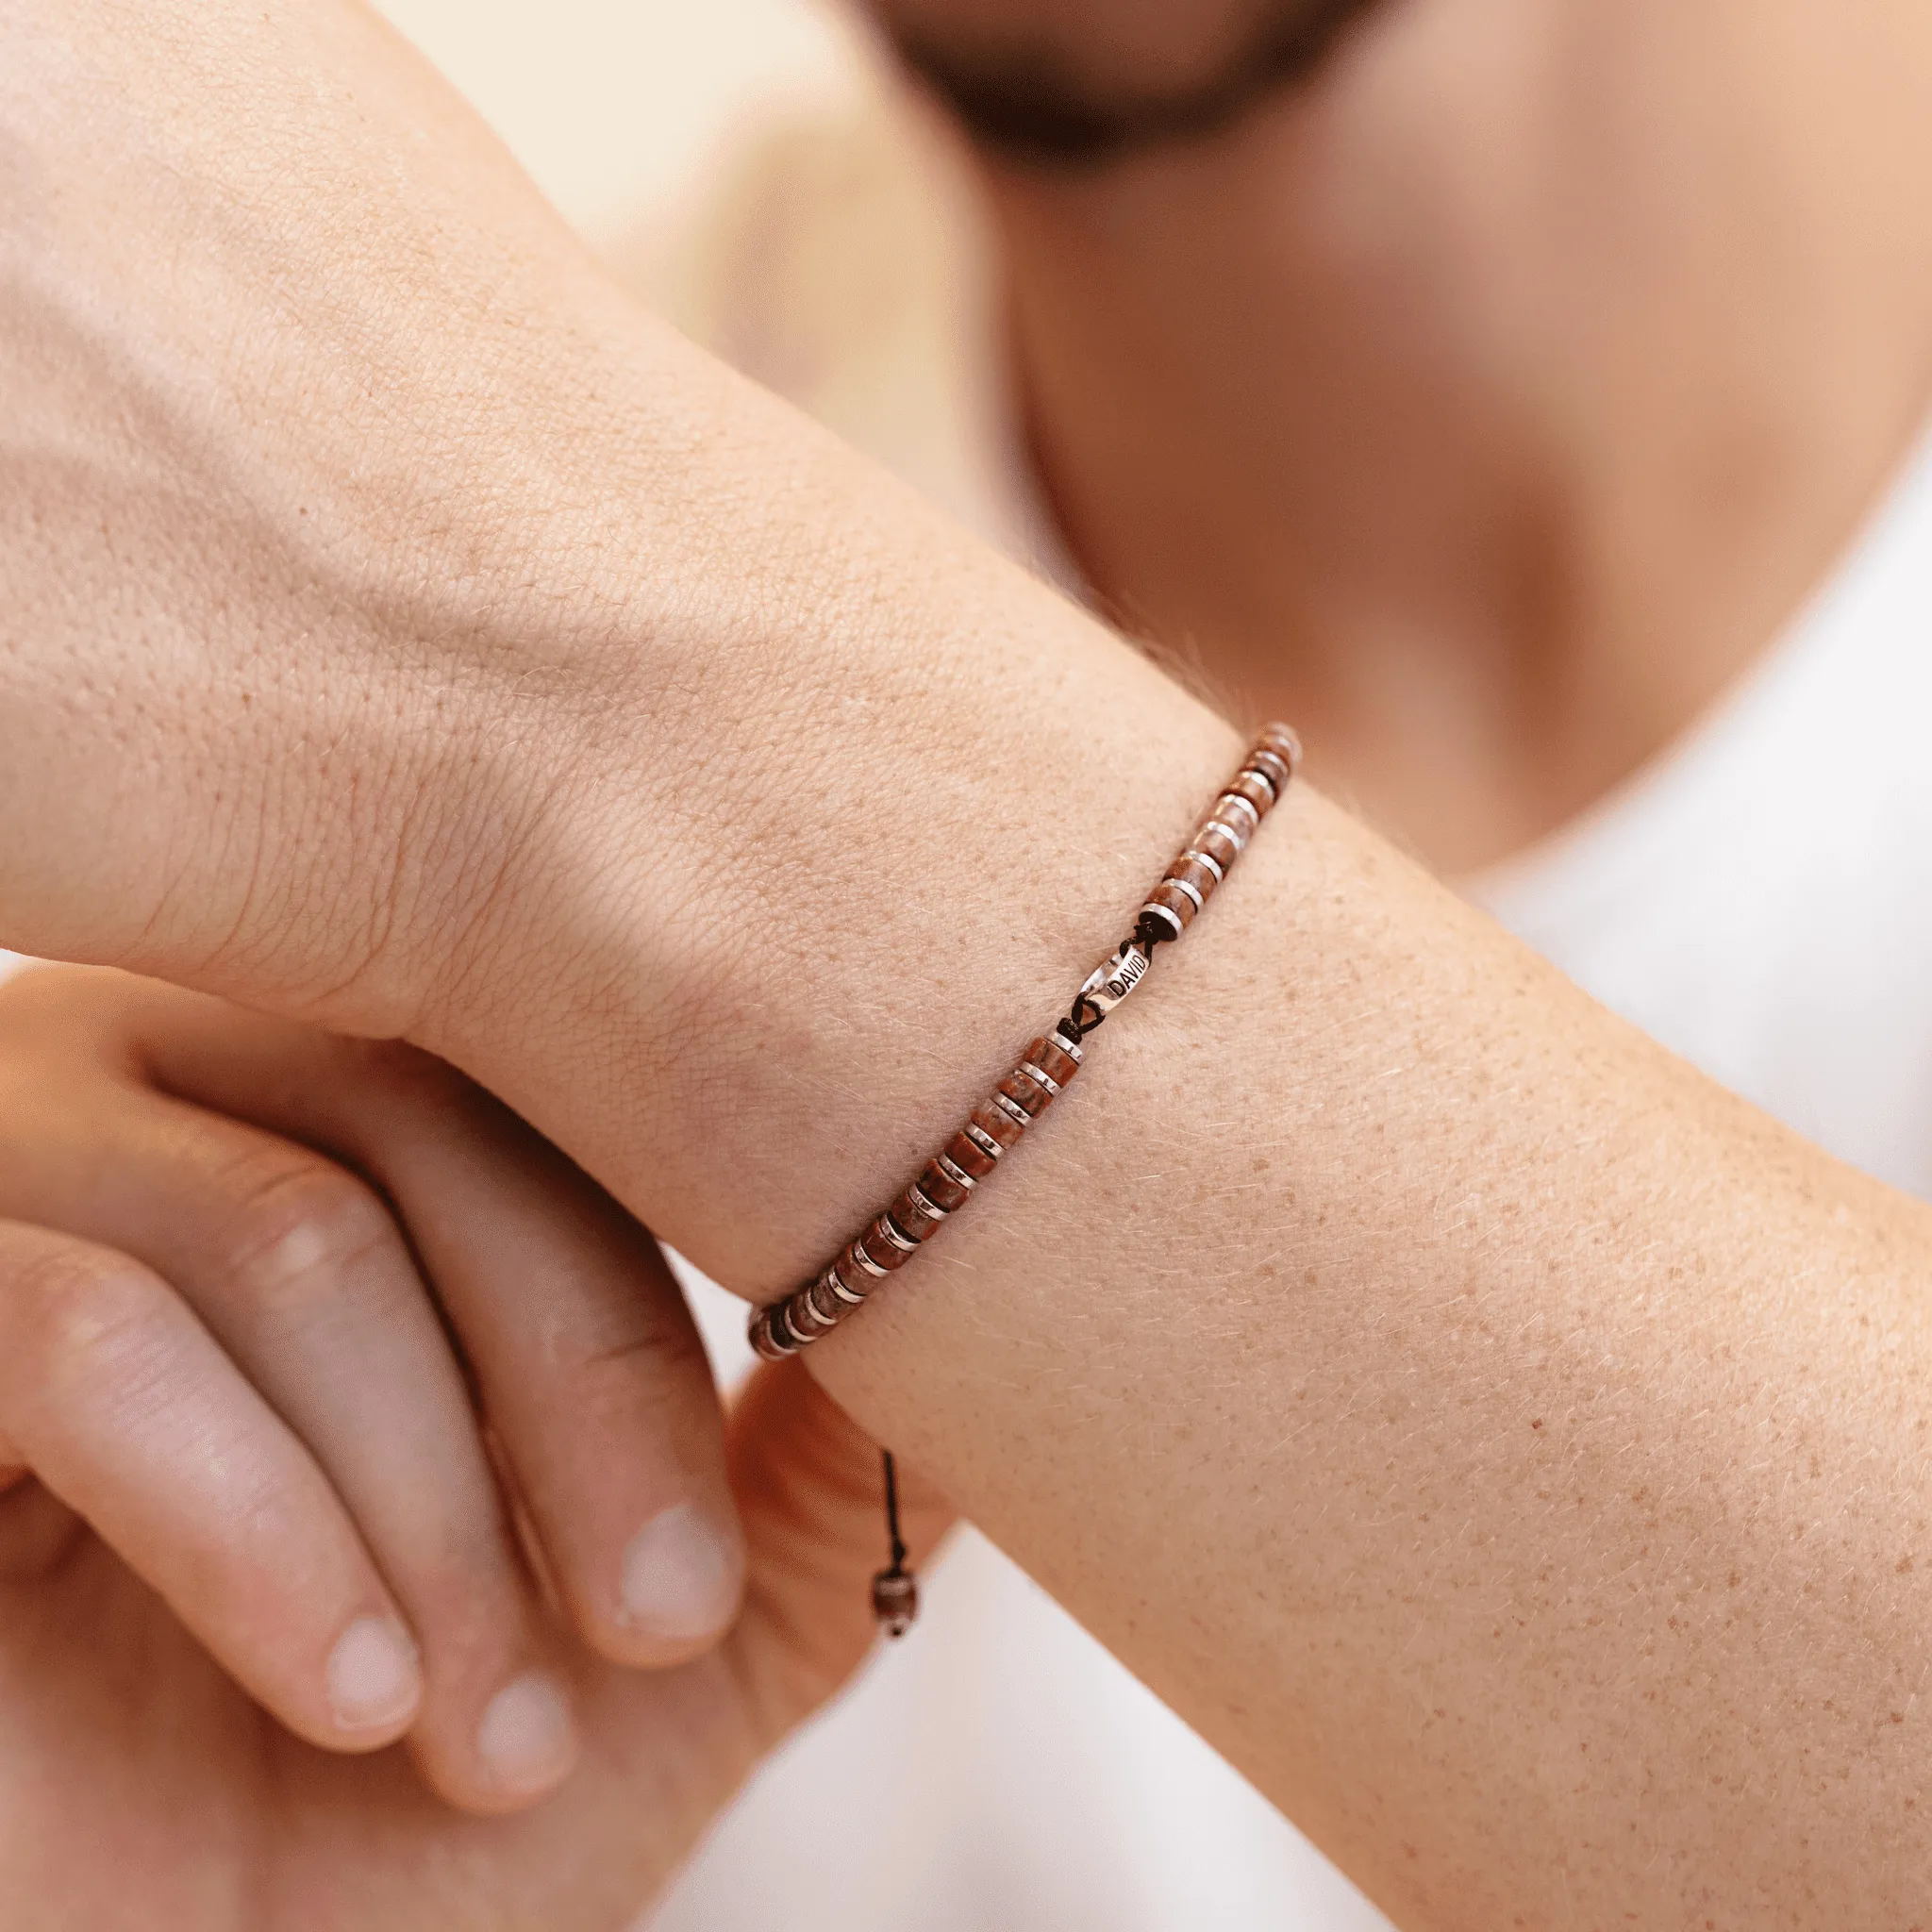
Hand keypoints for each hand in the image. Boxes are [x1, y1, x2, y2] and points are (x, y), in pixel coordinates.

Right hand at [0, 968, 949, 1928]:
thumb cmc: (370, 1836)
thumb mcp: (650, 1658)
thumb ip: (804, 1474)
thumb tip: (999, 1280)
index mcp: (349, 1118)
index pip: (554, 1069)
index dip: (651, 1312)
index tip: (699, 1584)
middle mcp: (165, 1089)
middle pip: (437, 1103)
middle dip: (575, 1388)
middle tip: (642, 1638)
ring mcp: (3, 1182)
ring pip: (282, 1231)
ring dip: (424, 1503)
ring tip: (475, 1727)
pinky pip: (76, 1330)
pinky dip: (248, 1519)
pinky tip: (328, 1692)